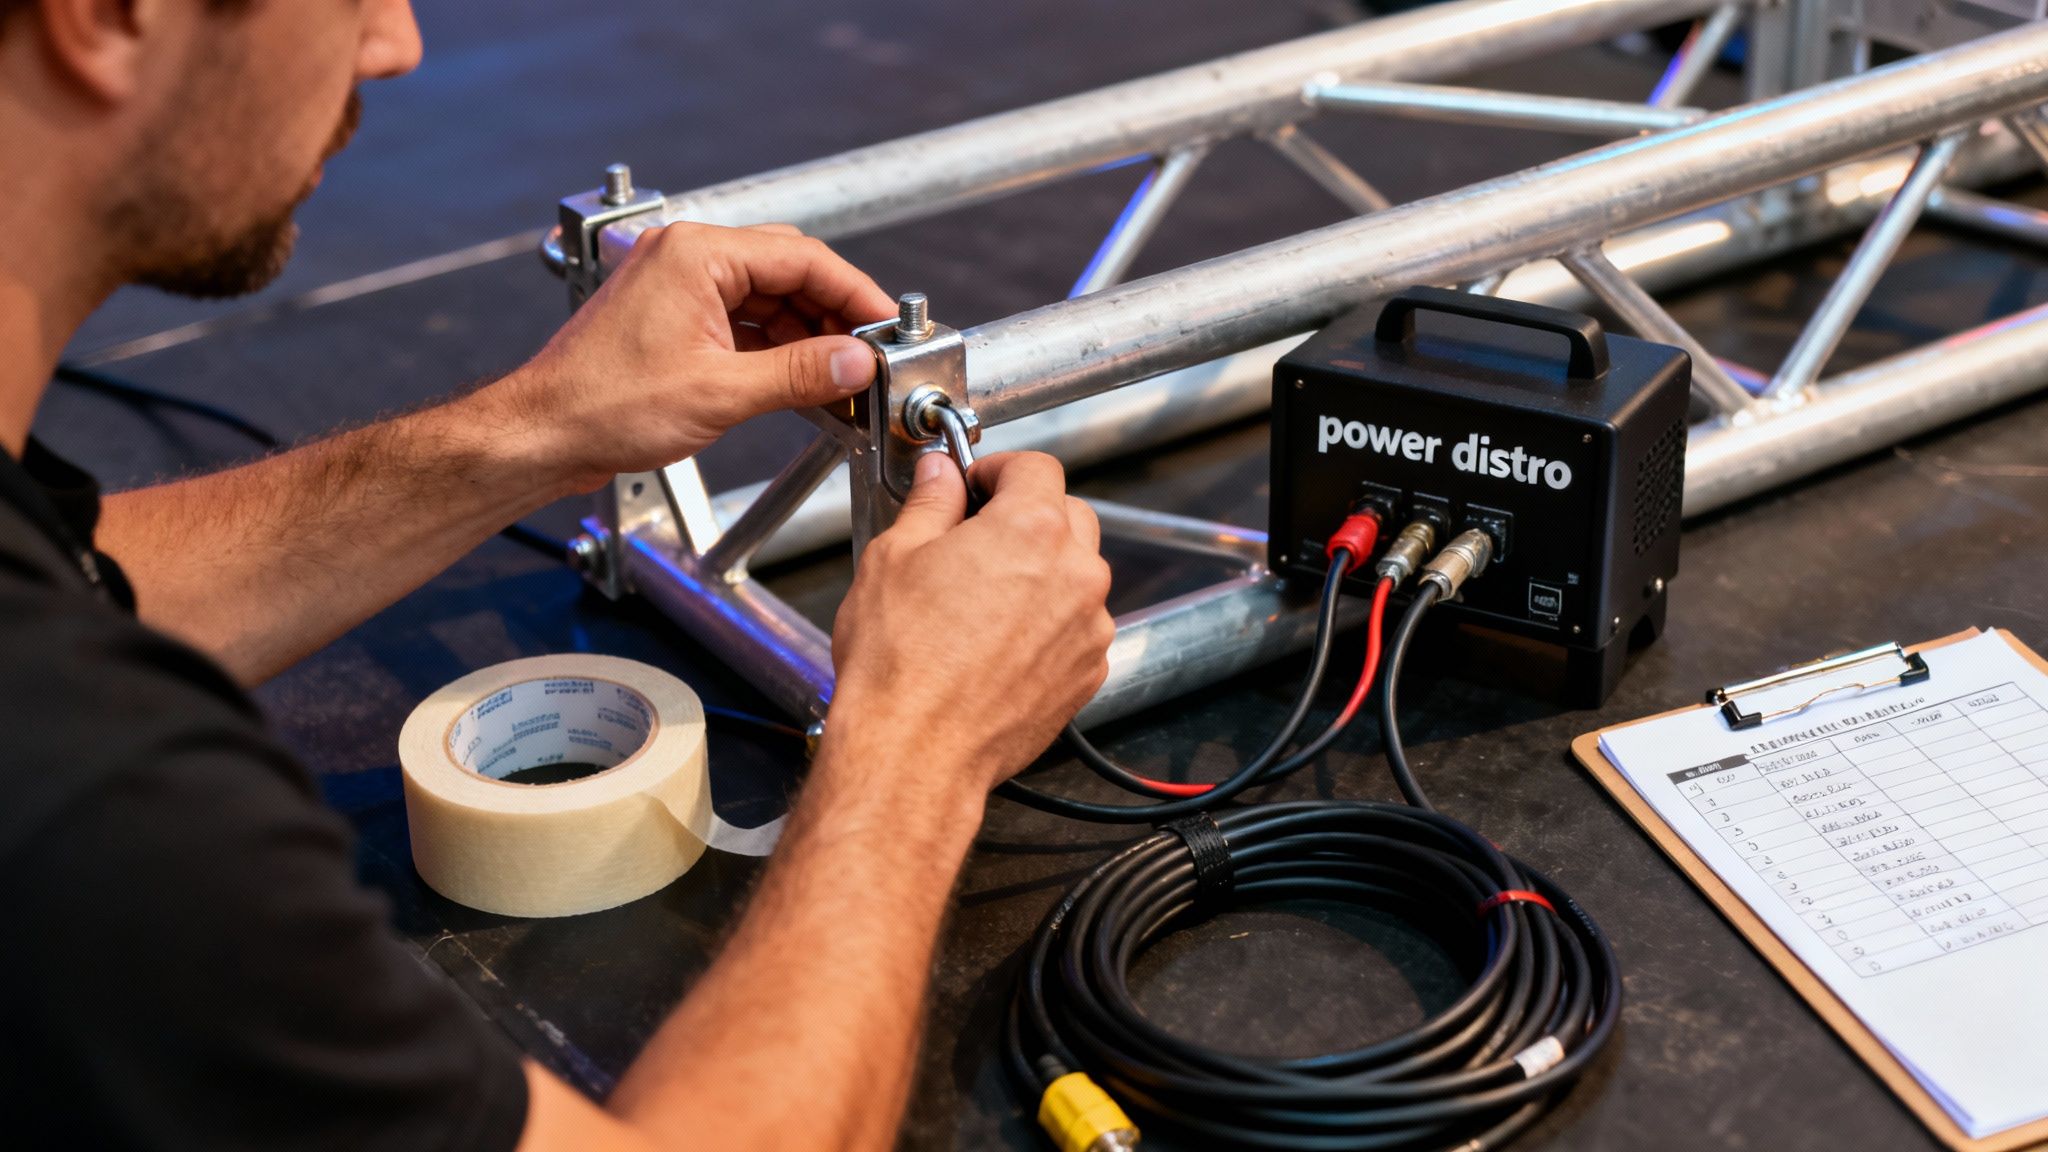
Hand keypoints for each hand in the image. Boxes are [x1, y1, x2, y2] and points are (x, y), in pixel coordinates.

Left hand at [488, 222, 896, 493]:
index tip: (888, 325)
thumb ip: (799, 373)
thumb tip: (857, 363)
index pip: (803, 257)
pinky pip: (743, 320)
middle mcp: (688, 258)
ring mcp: (679, 286)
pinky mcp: (674, 318)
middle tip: (872, 353)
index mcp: (698, 255)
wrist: (541, 435)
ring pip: (768, 298)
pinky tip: (800, 379)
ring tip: (841, 376)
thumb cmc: (603, 406)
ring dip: (807, 335)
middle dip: (835, 314)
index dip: (856, 293)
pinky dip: (776, 347)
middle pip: (789, 271)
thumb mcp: (721, 393)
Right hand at [824, 452, 1115, 803]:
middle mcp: (1076, 574)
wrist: (915, 751)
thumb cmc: (900, 663)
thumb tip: (941, 476)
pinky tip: (997, 644)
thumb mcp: (895, 558)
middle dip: (1028, 515)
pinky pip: (1078, 628)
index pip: (1037, 467)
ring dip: (1042, 572)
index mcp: (1032, 529)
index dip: (999, 469)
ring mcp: (1090, 628)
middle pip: (1070, 515)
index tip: (975, 484)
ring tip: (982, 601)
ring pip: (1078, 575)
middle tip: (976, 538)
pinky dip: (1049, 624)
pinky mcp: (1088, 673)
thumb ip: (931, 504)